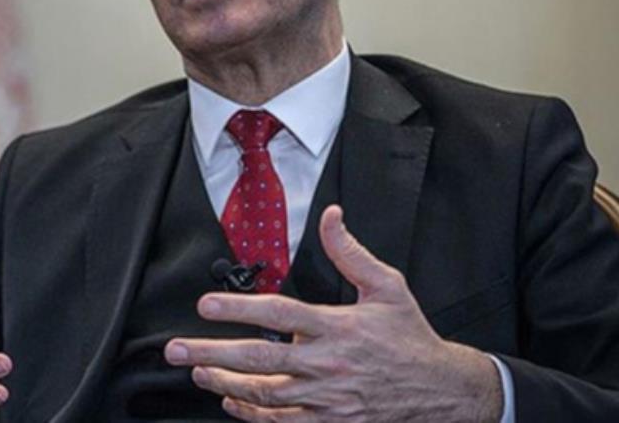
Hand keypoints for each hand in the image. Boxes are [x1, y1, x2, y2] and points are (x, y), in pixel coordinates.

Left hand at [165, 205, 501, 421]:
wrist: (441, 392)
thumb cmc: (409, 338)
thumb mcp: (387, 287)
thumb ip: (351, 252)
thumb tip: (331, 216)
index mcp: (339, 327)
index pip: (279, 314)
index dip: (239, 308)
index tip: (206, 305)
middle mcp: (328, 364)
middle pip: (259, 359)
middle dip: (212, 354)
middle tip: (177, 349)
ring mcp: (327, 398)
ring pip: (265, 394)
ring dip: (225, 383)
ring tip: (197, 371)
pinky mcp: (330, 422)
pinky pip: (283, 422)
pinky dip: (252, 414)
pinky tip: (231, 401)